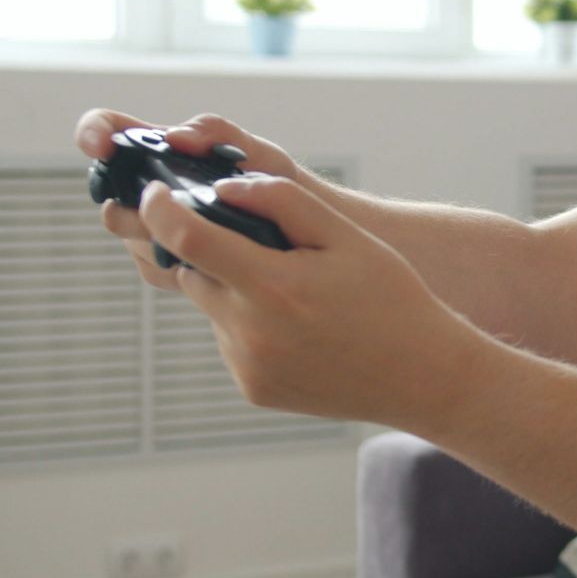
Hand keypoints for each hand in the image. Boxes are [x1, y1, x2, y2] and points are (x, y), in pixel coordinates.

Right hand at [74, 109, 309, 290]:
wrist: (313, 243)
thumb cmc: (284, 188)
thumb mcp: (261, 155)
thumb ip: (222, 135)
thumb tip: (176, 137)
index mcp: (169, 153)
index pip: (112, 132)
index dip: (95, 132)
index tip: (99, 144)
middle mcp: (156, 191)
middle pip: (115, 196)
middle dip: (136, 206)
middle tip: (173, 211)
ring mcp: (160, 229)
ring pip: (134, 236)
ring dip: (160, 238)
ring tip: (209, 238)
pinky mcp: (175, 264)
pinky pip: (157, 267)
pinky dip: (178, 265)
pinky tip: (210, 264)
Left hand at [136, 174, 478, 425]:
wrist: (421, 376)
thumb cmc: (391, 298)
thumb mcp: (347, 237)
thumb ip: (283, 202)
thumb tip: (224, 189)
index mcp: (274, 286)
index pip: (188, 239)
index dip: (161, 209)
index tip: (155, 192)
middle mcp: (251, 332)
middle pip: (193, 273)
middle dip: (211, 251)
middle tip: (262, 247)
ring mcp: (248, 366)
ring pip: (212, 307)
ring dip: (233, 289)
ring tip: (295, 294)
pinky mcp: (253, 388)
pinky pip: (231, 341)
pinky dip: (249, 324)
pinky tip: (299, 327)